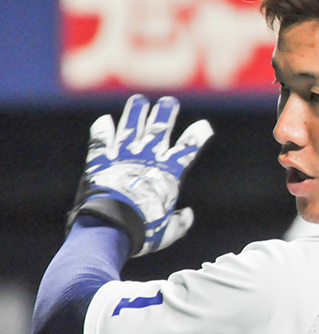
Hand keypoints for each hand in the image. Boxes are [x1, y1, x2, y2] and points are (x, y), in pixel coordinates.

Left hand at [68, 94, 213, 256]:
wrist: (110, 228)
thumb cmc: (143, 232)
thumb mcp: (168, 232)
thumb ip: (180, 223)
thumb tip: (186, 215)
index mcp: (168, 174)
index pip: (188, 148)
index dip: (197, 136)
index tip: (204, 126)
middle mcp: (147, 159)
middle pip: (159, 129)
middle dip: (165, 114)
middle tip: (168, 102)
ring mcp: (123, 157)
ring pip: (131, 128)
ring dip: (135, 113)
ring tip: (139, 100)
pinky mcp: (100, 162)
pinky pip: (101, 141)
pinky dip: (103, 131)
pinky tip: (105, 121)